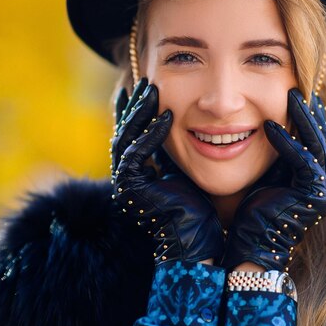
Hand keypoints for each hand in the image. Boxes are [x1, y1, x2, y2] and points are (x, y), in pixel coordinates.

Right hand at [112, 79, 224, 264]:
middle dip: (135, 106)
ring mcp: (124, 184)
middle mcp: (125, 179)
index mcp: (138, 175)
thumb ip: (180, 154)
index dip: (138, 112)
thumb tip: (189, 127)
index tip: (149, 89)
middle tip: (147, 81)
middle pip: (123, 132)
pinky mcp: (129, 188)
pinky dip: (149, 132)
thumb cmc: (201, 212)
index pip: (132, 136)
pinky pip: (134, 152)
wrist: (199, 245)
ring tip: (153, 88)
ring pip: (124, 137)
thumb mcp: (187, 174)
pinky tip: (166, 115)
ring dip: (139, 112)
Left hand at [222, 88, 325, 270]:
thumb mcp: (268, 174)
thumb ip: (277, 152)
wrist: (251, 246)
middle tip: (298, 85)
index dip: (308, 113)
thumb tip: (268, 120)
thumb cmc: (253, 211)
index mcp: (316, 176)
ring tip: (290, 95)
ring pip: (318, 144)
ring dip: (303, 118)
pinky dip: (288, 142)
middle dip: (311, 109)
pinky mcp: (314, 196)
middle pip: (323, 136)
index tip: (294, 89)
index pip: (317, 136)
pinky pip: (303, 161)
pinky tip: (270, 126)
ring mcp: (324, 189)